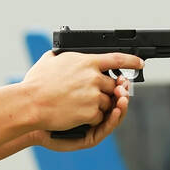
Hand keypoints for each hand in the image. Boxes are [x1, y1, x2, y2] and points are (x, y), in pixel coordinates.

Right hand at [22, 48, 143, 137]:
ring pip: (107, 103)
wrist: (30, 103)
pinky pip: (99, 117)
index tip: (139, 63)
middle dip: (106, 91)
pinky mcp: (90, 112)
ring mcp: (93, 95)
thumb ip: (62, 55)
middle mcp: (93, 77)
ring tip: (78, 107)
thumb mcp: (49, 60)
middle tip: (94, 96)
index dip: (131, 61)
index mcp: (87, 61)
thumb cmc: (34, 83)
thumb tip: (62, 51)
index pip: (117, 58)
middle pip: (113, 85)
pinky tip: (78, 116)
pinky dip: (91, 118)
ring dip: (97, 106)